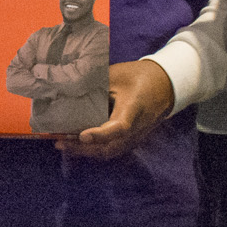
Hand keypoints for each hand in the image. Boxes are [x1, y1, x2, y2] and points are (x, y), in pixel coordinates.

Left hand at [59, 60, 175, 159]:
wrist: (166, 85)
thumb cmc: (140, 76)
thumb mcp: (117, 74)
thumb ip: (94, 84)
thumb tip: (66, 90)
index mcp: (134, 109)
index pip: (119, 128)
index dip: (101, 135)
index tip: (82, 135)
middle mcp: (136, 128)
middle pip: (110, 147)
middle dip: (83, 148)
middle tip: (60, 141)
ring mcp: (135, 137)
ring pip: (109, 152)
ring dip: (85, 151)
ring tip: (63, 144)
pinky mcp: (132, 139)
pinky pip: (112, 150)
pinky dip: (93, 150)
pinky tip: (77, 144)